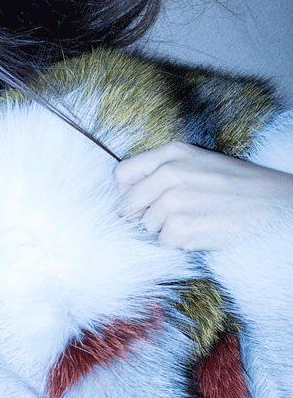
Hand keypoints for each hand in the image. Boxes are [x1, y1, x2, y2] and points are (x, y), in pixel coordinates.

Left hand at [115, 141, 292, 249]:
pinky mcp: (182, 227)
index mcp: (173, 153)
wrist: (275, 206)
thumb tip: (130, 199)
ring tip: (196, 222)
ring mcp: (174, 200)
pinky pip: (164, 243)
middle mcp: (170, 172)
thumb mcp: (201, 165)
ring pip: (146, 227)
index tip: (141, 204)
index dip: (128, 193)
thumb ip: (165, 174)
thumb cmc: (239, 188)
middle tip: (171, 220)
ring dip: (165, 232)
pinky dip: (180, 244)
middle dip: (143, 217)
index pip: (123, 173)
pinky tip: (202, 233)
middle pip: (128, 205)